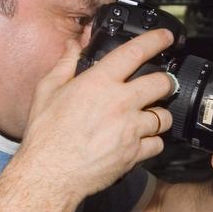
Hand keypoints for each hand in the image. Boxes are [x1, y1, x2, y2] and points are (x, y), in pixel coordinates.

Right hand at [18, 29, 175, 198]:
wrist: (50, 174)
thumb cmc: (46, 135)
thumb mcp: (47, 91)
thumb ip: (64, 65)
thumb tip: (71, 46)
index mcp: (99, 83)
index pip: (136, 52)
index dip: (156, 40)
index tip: (166, 37)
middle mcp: (120, 103)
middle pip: (162, 83)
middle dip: (165, 82)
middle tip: (161, 85)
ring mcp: (130, 129)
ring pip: (163, 116)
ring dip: (159, 115)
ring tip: (148, 117)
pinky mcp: (134, 153)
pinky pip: (157, 144)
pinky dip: (152, 142)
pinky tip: (140, 141)